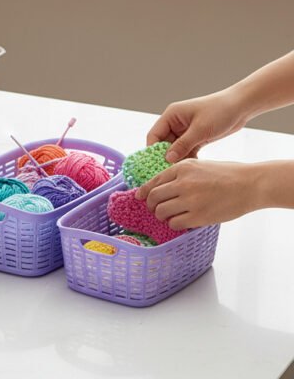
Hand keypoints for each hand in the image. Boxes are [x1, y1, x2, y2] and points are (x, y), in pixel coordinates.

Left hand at [135, 159, 257, 228]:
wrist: (249, 184)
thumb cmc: (226, 174)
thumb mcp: (198, 165)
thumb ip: (180, 174)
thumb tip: (163, 186)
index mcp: (181, 168)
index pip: (154, 181)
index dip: (144, 191)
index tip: (140, 197)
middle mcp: (182, 182)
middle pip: (153, 197)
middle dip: (151, 205)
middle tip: (154, 209)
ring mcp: (190, 200)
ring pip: (161, 211)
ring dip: (162, 216)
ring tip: (169, 216)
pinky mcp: (199, 216)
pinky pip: (175, 223)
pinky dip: (174, 224)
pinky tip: (180, 222)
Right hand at [148, 91, 247, 162]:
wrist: (240, 107)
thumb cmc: (219, 111)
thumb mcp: (200, 129)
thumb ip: (183, 144)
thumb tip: (168, 158)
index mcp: (171, 115)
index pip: (154, 135)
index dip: (153, 150)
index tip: (156, 165)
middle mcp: (175, 122)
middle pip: (163, 143)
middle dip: (166, 157)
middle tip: (169, 173)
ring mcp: (185, 130)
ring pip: (175, 148)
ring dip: (178, 159)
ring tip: (182, 172)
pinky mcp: (196, 136)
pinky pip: (186, 150)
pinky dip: (188, 158)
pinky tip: (192, 168)